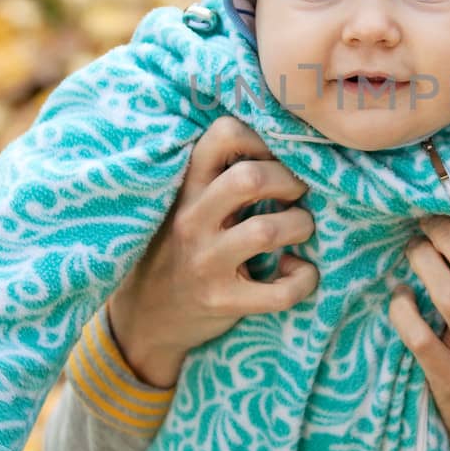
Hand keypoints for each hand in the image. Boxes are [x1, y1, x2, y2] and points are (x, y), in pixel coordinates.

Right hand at [108, 117, 317, 387]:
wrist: (145, 316)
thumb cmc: (180, 247)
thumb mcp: (186, 203)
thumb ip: (218, 174)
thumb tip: (282, 141)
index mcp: (187, 188)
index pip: (223, 135)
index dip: (262, 138)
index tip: (275, 157)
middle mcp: (192, 220)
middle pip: (250, 178)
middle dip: (290, 181)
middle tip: (297, 193)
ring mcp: (206, 263)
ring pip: (267, 230)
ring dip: (301, 225)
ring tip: (300, 229)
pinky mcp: (222, 301)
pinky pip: (280, 291)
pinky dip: (304, 279)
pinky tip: (298, 271)